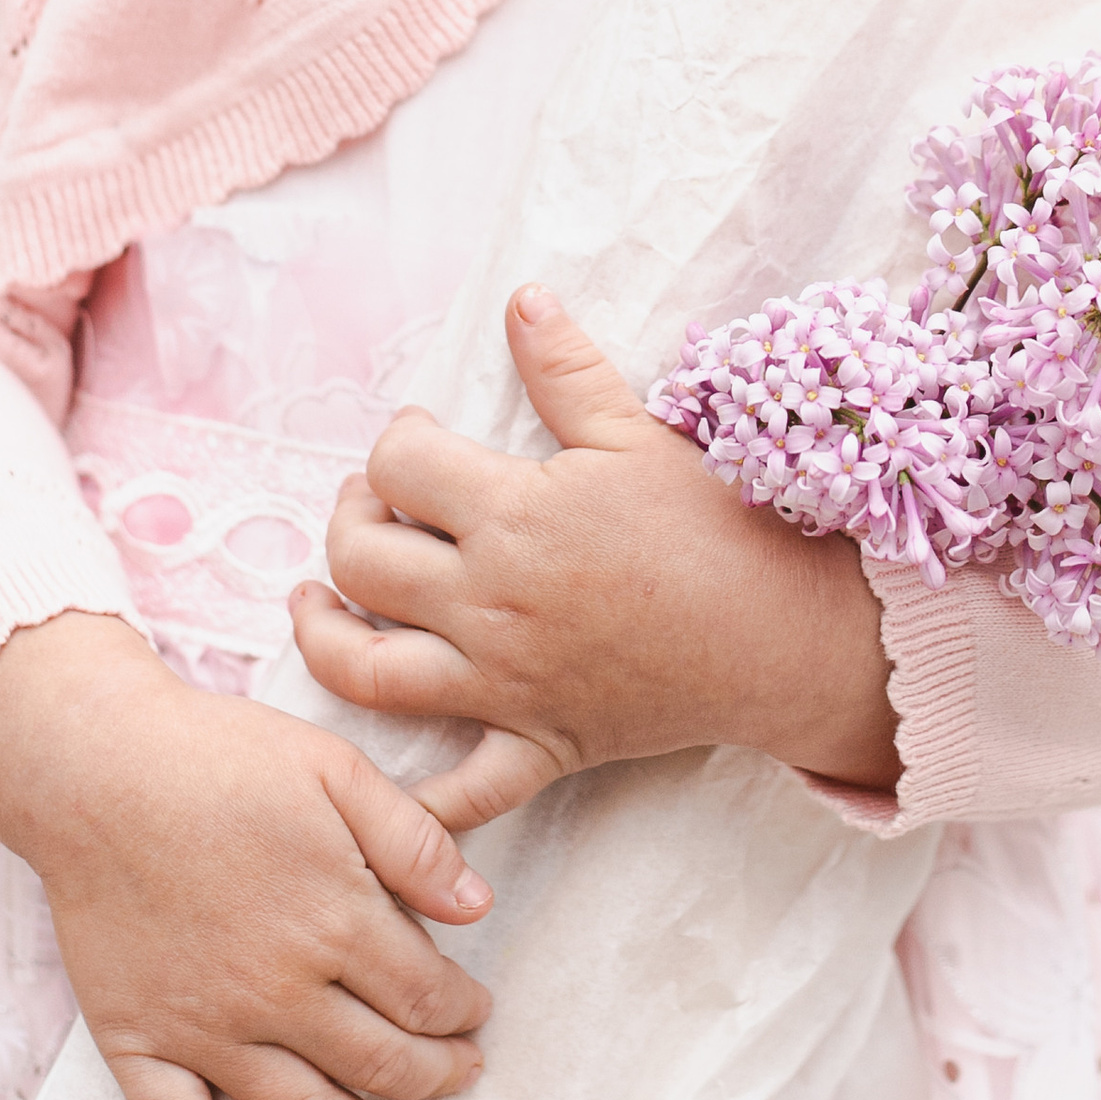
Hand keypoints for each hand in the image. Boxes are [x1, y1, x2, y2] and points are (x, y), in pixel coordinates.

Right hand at [0, 610, 494, 1099]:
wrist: (94, 768)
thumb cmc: (219, 759)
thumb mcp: (336, 768)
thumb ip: (413, 841)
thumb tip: (479, 908)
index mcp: (333, 921)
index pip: (424, 996)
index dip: (462, 1014)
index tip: (477, 1016)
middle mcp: (276, 992)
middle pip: (378, 1063)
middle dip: (433, 1078)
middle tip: (462, 1079)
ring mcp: (205, 1028)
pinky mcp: (139, 1043)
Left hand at [290, 284, 898, 828]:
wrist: (782, 633)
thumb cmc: (716, 524)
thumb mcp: (637, 432)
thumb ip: (566, 368)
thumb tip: (520, 297)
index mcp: (513, 516)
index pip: (398, 466)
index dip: (396, 441)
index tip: (418, 437)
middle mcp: (491, 602)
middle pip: (361, 561)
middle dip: (350, 520)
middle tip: (376, 505)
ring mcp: (505, 682)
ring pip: (368, 671)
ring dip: (324, 635)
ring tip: (318, 602)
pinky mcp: (537, 743)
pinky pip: (458, 792)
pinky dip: (412, 802)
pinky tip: (378, 780)